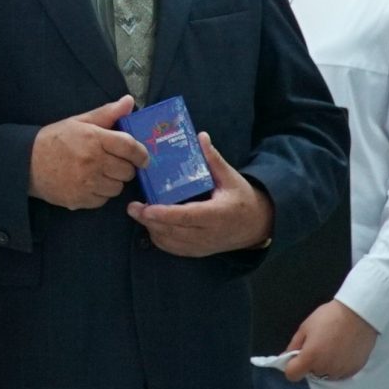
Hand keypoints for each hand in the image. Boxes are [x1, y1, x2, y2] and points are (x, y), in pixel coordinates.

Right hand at [28, 95, 148, 209]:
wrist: (26, 162)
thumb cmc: (55, 139)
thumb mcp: (79, 122)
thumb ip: (107, 113)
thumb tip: (129, 101)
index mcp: (94, 138)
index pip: (129, 147)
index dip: (141, 154)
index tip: (143, 158)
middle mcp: (93, 161)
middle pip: (127, 171)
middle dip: (124, 167)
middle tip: (113, 163)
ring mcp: (86, 182)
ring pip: (117, 188)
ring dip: (113, 181)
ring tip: (99, 174)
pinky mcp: (80, 199)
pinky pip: (103, 200)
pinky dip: (100, 193)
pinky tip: (88, 184)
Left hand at [127, 133, 274, 256]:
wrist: (256, 226)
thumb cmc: (241, 198)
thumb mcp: (231, 177)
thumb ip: (213, 159)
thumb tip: (200, 136)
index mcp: (218, 214)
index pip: (188, 217)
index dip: (165, 214)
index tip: (146, 208)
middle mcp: (208, 234)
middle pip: (174, 231)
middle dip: (150, 221)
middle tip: (132, 207)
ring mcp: (202, 246)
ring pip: (171, 242)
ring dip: (152, 228)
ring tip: (139, 212)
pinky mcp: (197, 252)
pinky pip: (173, 248)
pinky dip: (159, 237)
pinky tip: (151, 224)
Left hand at [282, 300, 378, 382]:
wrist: (358, 315)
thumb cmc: (329, 317)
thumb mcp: (305, 327)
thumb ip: (294, 345)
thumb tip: (287, 356)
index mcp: (310, 358)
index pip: (292, 375)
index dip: (292, 366)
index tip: (297, 357)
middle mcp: (325, 369)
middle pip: (311, 375)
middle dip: (311, 364)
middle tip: (318, 346)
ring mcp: (340, 371)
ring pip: (326, 375)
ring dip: (325, 366)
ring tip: (332, 348)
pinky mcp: (354, 371)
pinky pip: (340, 374)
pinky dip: (339, 366)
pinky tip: (342, 351)